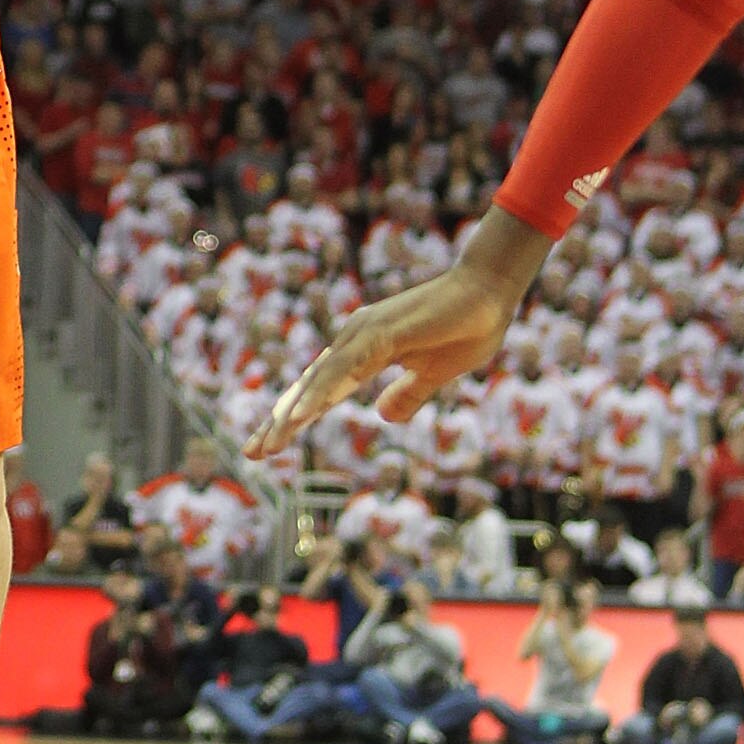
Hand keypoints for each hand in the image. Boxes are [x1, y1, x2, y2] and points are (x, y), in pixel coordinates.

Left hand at [248, 210, 548, 458]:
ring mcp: (366, 333)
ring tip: (270, 443)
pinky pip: (347, 368)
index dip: (295, 417)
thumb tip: (383, 416)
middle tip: (253, 452)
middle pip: (311, 386)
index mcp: (364, 351)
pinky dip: (323, 392)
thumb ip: (407, 394)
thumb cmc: (465, 327)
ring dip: (294, 412)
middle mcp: (356, 339)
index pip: (321, 390)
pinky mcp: (383, 332)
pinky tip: (304, 414)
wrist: (490, 291)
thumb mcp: (433, 375)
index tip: (269, 446)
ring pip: (322, 380)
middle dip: (281, 420)